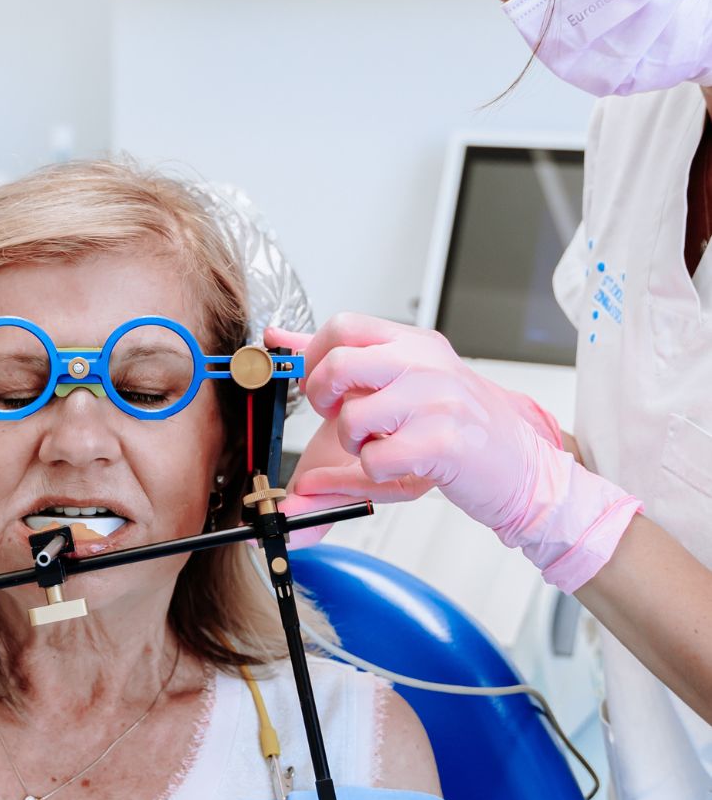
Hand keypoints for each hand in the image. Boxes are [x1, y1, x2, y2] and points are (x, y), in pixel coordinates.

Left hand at [267, 316, 640, 591]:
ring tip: (381, 446)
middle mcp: (425, 363)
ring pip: (352, 418)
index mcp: (412, 343)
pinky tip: (402, 467)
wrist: (523, 469)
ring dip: (353, 445)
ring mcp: (437, 400)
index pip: (342, 325)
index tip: (317, 385)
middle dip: (320, 400)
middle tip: (337, 418)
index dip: (313, 358)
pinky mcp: (446, 442)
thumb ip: (337, 364)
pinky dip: (376, 474)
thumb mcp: (398, 388)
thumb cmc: (454, 429)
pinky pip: (377, 459)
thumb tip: (277, 336)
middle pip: (337, 365)